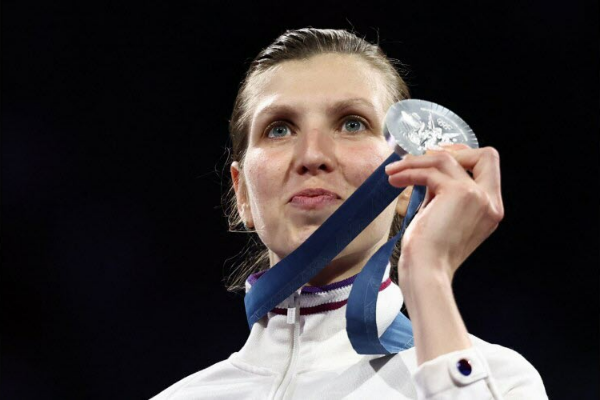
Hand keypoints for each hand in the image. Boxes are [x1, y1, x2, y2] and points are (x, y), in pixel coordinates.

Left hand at [385, 144, 503, 280]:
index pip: (489, 167)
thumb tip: (429, 172)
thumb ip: (445, 195)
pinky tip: (394, 180)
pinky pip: (430, 170)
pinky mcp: (458, 193)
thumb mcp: (443, 218)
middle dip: (451, 150)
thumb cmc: (428, 254)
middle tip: (419, 158)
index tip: (438, 158)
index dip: (465, 156)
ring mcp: (477, 196)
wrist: (426, 272)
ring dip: (416, 161)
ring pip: (447, 159)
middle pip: (484, 155)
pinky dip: (408, 172)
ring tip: (393, 172)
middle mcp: (490, 202)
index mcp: (490, 209)